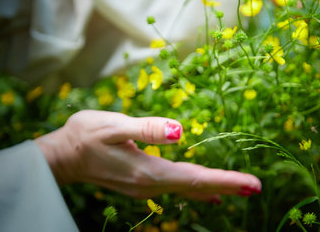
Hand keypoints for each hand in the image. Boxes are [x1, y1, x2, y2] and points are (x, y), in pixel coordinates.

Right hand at [35, 110, 260, 201]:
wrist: (63, 157)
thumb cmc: (86, 135)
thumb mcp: (114, 125)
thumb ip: (148, 129)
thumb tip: (180, 131)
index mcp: (148, 171)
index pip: (195, 178)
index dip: (225, 180)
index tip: (251, 183)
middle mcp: (150, 184)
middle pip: (196, 187)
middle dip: (227, 186)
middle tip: (255, 187)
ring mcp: (146, 187)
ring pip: (188, 189)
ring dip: (216, 188)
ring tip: (240, 189)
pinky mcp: (142, 183)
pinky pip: (177, 188)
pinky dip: (198, 189)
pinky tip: (209, 194)